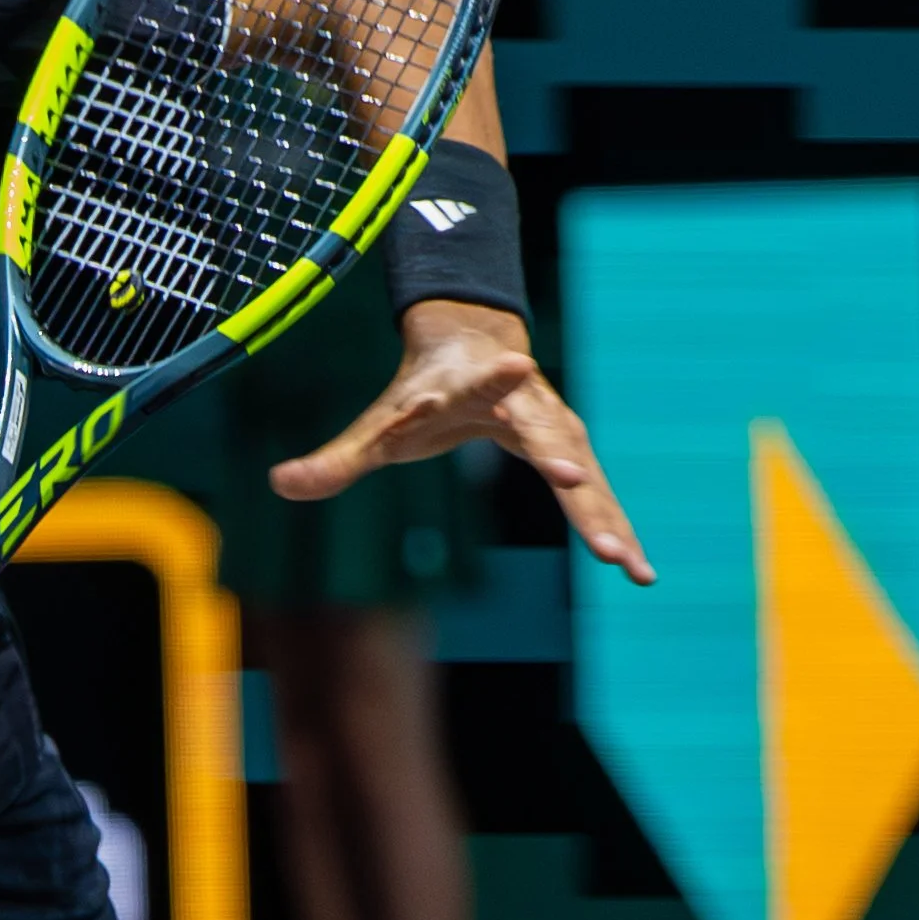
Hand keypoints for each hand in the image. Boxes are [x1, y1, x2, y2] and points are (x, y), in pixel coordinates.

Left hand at [268, 300, 655, 585]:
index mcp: (470, 388)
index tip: (517, 361)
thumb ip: (336, 459)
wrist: (480, 346)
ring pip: (582, 474)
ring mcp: (556, 427)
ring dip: (601, 516)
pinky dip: (616, 530)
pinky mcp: (574, 452)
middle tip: (578, 485)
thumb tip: (280, 485)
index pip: (480, 382)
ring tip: (622, 562)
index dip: (494, 376)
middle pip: (542, 433)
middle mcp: (522, 403)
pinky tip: (638, 573)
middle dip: (560, 461)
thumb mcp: (379, 426)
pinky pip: (598, 499)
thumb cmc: (423, 393)